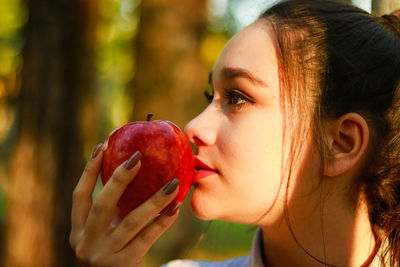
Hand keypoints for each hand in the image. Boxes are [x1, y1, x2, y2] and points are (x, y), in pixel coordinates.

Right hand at [70, 144, 180, 266]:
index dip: (90, 170)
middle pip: (102, 204)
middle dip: (120, 178)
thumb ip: (112, 208)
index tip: (103, 145)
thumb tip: (132, 167)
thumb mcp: (104, 231)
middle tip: (138, 157)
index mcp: (78, 229)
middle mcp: (86, 242)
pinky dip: (162, 221)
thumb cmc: (114, 250)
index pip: (80, 195)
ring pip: (131, 221)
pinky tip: (176, 207)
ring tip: (173, 183)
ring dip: (154, 200)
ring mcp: (104, 255)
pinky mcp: (124, 264)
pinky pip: (148, 237)